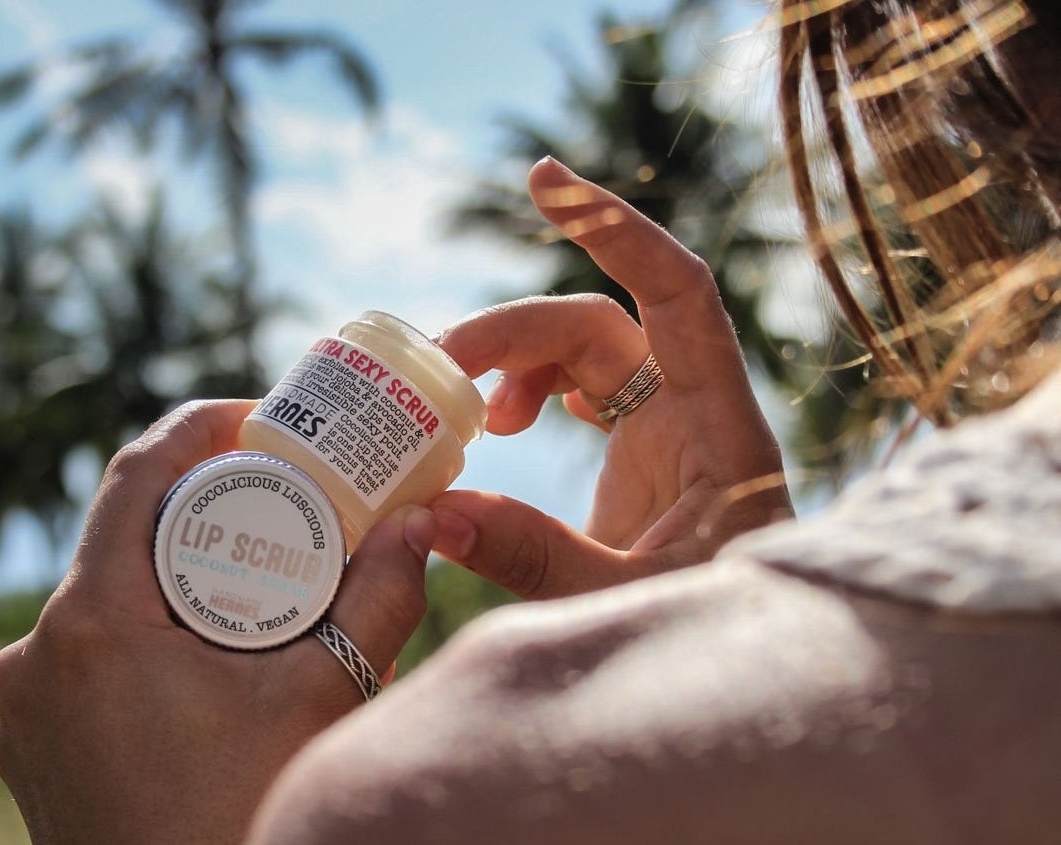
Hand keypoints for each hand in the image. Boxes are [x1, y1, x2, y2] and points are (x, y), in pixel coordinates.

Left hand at [0, 400, 433, 844]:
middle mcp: (38, 654)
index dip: (198, 427)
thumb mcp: (324, 697)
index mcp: (94, 625)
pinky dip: (151, 622)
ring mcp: (28, 704)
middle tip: (280, 494)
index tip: (258, 419)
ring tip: (258, 570)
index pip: (135, 475)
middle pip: (122, 532)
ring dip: (178, 564)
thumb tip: (424, 523)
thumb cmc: (243, 812)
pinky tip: (213, 644)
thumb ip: (381, 599)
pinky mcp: (39, 739)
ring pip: (107, 591)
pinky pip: (91, 647)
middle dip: (204, 501)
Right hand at [432, 157, 791, 597]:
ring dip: (517, 363)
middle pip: (600, 324)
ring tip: (474, 422)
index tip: (543, 178)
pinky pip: (583, 389)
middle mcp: (697, 411)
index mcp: (722, 430)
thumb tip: (435, 514)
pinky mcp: (645, 453)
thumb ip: (538, 560)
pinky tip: (503, 426)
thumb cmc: (722, 637)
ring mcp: (670, 429)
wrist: (754, 669)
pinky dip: (533, 391)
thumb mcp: (625, 600)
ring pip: (585, 352)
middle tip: (440, 368)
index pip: (678, 295)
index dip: (617, 231)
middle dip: (514, 329)